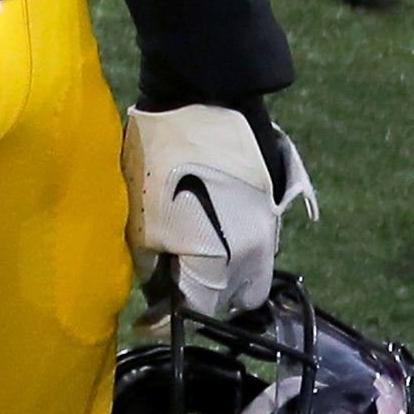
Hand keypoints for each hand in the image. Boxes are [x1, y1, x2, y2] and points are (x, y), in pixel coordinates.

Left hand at [125, 104, 311, 319]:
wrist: (200, 93)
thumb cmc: (161, 158)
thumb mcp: (142, 217)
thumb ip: (150, 263)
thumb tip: (154, 281)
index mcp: (229, 258)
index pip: (204, 311)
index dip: (170, 318)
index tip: (144, 319)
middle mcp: (260, 249)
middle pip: (235, 298)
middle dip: (204, 299)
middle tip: (169, 286)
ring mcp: (270, 223)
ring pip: (248, 269)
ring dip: (220, 272)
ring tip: (184, 258)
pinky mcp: (271, 200)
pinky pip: (253, 241)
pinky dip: (231, 246)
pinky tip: (204, 231)